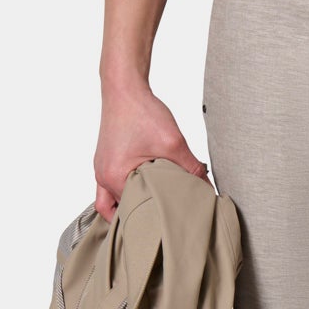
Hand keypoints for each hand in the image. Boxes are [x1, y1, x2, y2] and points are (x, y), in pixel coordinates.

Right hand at [93, 80, 209, 220]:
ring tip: (154, 207)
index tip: (173, 219)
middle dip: (141, 216)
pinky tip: (147, 188)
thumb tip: (207, 188)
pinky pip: (111, 187)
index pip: (133, 211)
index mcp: (113, 177)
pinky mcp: (106, 161)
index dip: (154, 216)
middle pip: (119, 211)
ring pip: (111, 202)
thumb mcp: (173, 142)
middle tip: (165, 218)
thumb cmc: (141, 111)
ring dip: (131, 205)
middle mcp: (102, 177)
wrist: (124, 88)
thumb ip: (191, 168)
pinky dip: (127, 192)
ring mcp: (101, 169)